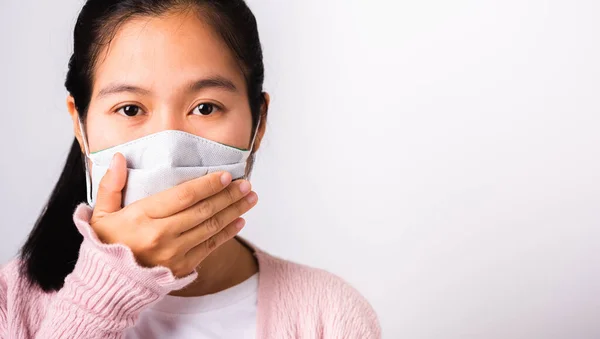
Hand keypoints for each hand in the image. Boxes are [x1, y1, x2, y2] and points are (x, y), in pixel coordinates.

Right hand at [88, 153, 258, 277]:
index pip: (183, 196)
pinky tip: (240, 221)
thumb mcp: (100, 213)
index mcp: (142, 217)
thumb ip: (110, 184)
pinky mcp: (182, 267)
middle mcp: (161, 235)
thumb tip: (119, 157)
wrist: (109, 284)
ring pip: (211, 227)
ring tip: (250, 198)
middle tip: (246, 184)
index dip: (208, 185)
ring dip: (234, 211)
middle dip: (229, 195)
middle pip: (203, 210)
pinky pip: (210, 247)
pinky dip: (227, 233)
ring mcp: (174, 253)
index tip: (225, 175)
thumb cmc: (107, 244)